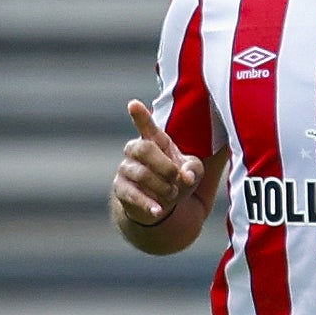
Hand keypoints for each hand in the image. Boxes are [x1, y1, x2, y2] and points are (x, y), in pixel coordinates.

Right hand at [113, 100, 201, 225]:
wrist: (161, 204)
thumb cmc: (177, 179)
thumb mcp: (193, 171)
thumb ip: (194, 168)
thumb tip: (185, 177)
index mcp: (154, 140)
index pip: (146, 125)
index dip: (140, 115)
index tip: (133, 104)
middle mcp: (135, 151)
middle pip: (143, 149)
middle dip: (163, 164)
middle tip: (176, 176)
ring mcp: (126, 169)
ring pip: (141, 174)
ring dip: (162, 187)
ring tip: (172, 194)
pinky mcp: (121, 189)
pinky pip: (132, 195)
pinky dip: (148, 204)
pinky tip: (158, 210)